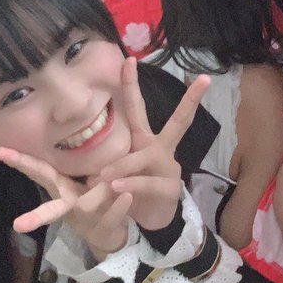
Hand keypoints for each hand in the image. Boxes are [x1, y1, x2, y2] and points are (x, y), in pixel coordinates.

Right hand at [0, 148, 132, 256]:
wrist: (112, 234)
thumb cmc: (95, 197)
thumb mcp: (86, 173)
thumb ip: (82, 154)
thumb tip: (75, 119)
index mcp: (61, 188)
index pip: (38, 171)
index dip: (18, 160)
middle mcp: (69, 205)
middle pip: (51, 205)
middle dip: (36, 214)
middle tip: (18, 225)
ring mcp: (86, 220)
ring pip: (85, 208)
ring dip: (98, 194)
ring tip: (111, 184)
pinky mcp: (104, 228)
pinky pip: (111, 216)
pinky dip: (119, 206)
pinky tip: (127, 195)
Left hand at [99, 56, 210, 231]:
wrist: (150, 222)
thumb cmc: (131, 193)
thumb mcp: (114, 174)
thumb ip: (103, 164)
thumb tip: (81, 160)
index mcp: (144, 141)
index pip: (138, 108)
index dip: (132, 84)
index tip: (128, 59)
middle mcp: (160, 149)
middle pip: (176, 121)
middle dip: (189, 101)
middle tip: (202, 82)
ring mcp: (168, 168)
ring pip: (147, 158)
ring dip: (124, 166)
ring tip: (104, 177)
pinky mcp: (170, 189)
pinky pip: (147, 183)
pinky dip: (130, 185)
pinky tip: (116, 187)